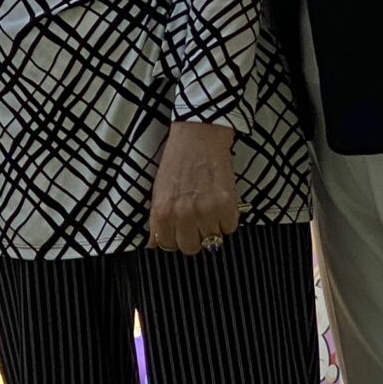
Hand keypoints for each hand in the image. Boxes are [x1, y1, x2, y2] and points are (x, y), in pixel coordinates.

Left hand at [147, 121, 242, 255]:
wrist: (198, 135)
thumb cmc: (177, 160)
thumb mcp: (158, 191)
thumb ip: (157, 220)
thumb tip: (153, 245)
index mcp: (162, 212)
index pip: (168, 245)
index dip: (175, 237)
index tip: (180, 230)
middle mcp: (182, 215)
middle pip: (191, 248)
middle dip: (194, 236)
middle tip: (197, 220)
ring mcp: (205, 212)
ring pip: (212, 239)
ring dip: (213, 227)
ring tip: (210, 207)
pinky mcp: (226, 205)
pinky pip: (229, 227)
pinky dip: (228, 218)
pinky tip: (221, 202)